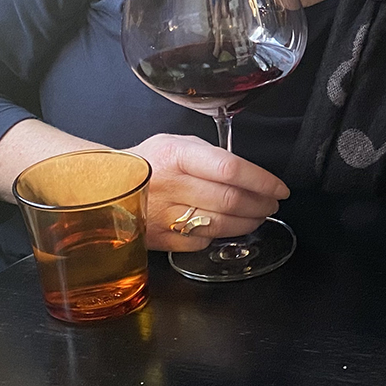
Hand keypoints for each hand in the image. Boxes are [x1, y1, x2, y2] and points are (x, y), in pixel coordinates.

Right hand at [123, 133, 289, 250]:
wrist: (105, 187)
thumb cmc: (149, 162)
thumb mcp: (177, 144)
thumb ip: (211, 155)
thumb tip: (248, 173)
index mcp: (178, 155)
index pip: (231, 169)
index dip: (262, 181)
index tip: (279, 188)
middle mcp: (171, 185)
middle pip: (231, 200)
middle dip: (261, 205)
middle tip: (272, 204)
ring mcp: (164, 215)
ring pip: (221, 224)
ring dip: (248, 223)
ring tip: (257, 216)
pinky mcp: (160, 239)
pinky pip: (202, 241)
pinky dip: (220, 235)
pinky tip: (225, 227)